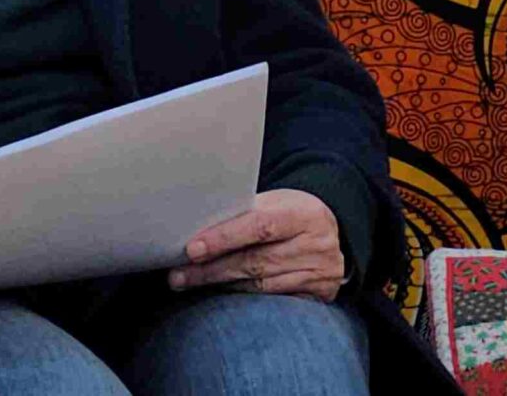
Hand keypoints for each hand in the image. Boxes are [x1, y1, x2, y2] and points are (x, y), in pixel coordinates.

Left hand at [169, 189, 344, 301]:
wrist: (329, 232)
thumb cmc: (290, 214)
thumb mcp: (276, 204)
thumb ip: (245, 214)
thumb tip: (195, 228)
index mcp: (305, 214)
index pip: (260, 227)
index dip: (224, 239)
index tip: (192, 249)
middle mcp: (316, 246)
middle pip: (255, 262)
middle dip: (211, 270)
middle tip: (178, 274)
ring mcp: (319, 275)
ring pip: (259, 286)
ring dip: (219, 286)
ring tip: (188, 283)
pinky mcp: (317, 297)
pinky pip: (271, 303)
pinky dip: (240, 298)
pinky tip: (217, 294)